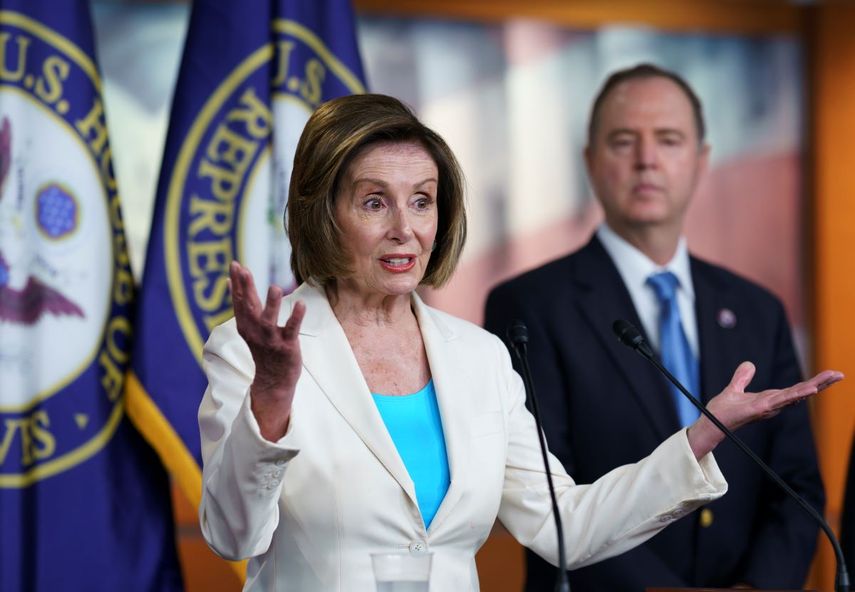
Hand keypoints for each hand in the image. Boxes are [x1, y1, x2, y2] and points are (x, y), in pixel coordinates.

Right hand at [229, 260, 305, 440]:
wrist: (273, 380)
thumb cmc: (263, 348)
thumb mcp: (249, 326)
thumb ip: (243, 304)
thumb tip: (230, 282)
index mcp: (246, 325)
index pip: (239, 301)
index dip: (237, 283)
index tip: (235, 264)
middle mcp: (255, 331)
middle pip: (249, 307)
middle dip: (246, 287)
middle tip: (243, 269)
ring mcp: (271, 340)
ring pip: (269, 320)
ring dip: (271, 304)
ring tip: (274, 287)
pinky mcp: (287, 346)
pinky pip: (291, 330)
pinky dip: (296, 318)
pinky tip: (300, 304)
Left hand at [687, 361, 842, 458]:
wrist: (711, 422)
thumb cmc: (723, 410)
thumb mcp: (734, 389)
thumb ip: (742, 377)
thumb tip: (749, 364)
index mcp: (770, 398)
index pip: (796, 389)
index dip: (813, 382)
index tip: (829, 375)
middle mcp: (773, 404)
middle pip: (801, 392)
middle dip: (821, 383)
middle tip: (840, 375)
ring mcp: (768, 407)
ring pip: (795, 395)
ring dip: (813, 387)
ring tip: (831, 378)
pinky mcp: (760, 408)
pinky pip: (781, 400)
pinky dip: (796, 394)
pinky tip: (810, 390)